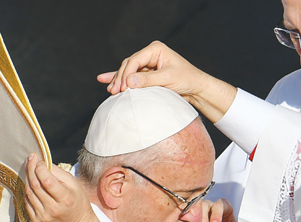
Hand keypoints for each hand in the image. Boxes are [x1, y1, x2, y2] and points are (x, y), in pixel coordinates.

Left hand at [24, 153, 104, 221]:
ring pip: (29, 193)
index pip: (47, 181)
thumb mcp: (74, 184)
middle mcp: (53, 209)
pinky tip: (30, 183)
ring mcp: (43, 216)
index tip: (39, 160)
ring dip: (27, 178)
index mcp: (65, 199)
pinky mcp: (37, 221)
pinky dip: (27, 190)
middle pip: (35, 186)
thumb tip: (43, 163)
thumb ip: (58, 173)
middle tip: (30, 159)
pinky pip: (27, 202)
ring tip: (29, 168)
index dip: (40, 168)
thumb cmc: (78, 202)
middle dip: (31, 169)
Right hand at [97, 41, 236, 122]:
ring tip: (111, 91)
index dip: (126, 74)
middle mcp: (150, 54)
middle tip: (114, 92)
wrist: (196, 89)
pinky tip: (105, 80)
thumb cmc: (187, 80)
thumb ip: (148, 80)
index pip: (135, 60)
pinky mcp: (146, 74)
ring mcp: (147, 64)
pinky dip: (120, 80)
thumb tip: (129, 81)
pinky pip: (130, 76)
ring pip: (127, 72)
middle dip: (121, 78)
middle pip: (129, 65)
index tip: (123, 87)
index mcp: (155, 49)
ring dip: (118, 81)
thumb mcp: (168, 79)